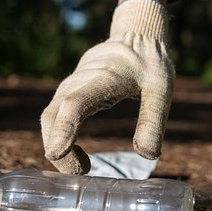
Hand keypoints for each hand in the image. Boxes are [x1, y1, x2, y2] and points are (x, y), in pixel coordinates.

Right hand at [40, 0, 174, 173]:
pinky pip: (56, 114)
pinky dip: (60, 136)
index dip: (64, 128)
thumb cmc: (151, 64)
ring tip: (82, 168)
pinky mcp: (71, 89)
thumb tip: (147, 156)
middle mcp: (82, 79)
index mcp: (105, 77)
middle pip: (53, 114)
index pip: (75, 103)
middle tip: (79, 173)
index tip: (56, 153)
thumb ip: (153, 121)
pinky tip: (78, 155)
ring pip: (50, 116)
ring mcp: (73, 83)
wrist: (138, 37)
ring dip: (58, 144)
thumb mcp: (162, 90)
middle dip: (57, 147)